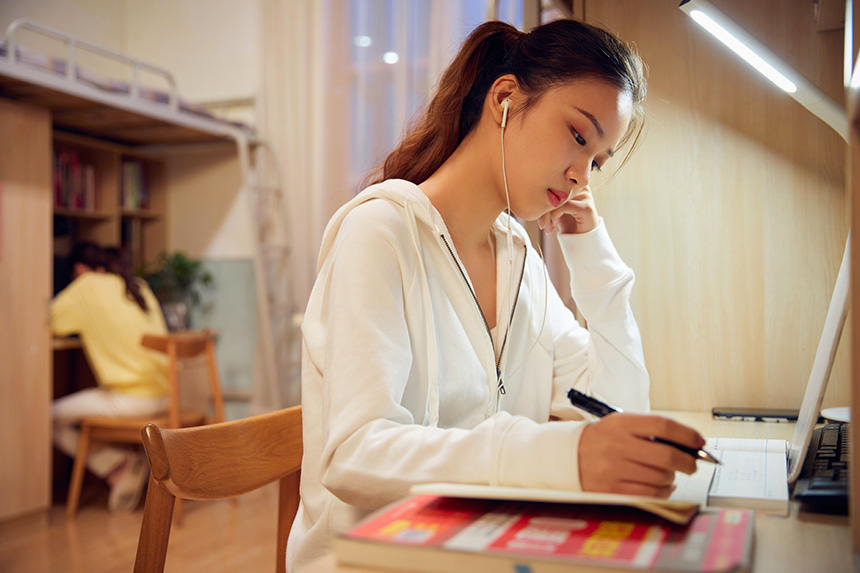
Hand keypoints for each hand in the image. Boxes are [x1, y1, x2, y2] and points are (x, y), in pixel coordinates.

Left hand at [537, 186, 598, 234]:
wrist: (583, 239)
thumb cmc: (569, 222)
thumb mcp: (555, 208)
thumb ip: (547, 199)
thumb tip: (530, 195)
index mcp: (573, 183)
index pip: (552, 184)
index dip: (541, 198)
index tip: (537, 214)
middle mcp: (581, 187)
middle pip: (554, 190)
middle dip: (543, 209)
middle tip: (541, 224)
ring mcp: (585, 196)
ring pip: (558, 199)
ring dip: (547, 215)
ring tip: (547, 227)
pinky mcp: (586, 207)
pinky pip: (563, 206)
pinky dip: (554, 217)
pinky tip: (554, 225)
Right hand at [578, 413, 704, 497]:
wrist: (566, 457)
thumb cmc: (599, 440)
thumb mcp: (618, 425)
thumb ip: (649, 430)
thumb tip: (685, 444)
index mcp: (621, 424)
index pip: (662, 425)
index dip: (686, 433)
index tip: (699, 440)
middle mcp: (618, 445)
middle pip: (666, 454)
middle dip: (687, 461)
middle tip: (692, 463)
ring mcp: (614, 468)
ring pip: (661, 476)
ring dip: (672, 477)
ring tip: (668, 473)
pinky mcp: (612, 489)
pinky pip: (650, 493)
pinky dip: (663, 491)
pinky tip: (661, 486)